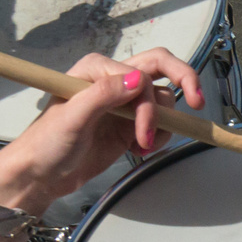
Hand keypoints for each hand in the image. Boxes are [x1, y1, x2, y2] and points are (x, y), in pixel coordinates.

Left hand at [0, 48, 205, 208]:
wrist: (41, 174)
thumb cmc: (46, 144)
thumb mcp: (72, 118)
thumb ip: (104, 95)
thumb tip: (137, 80)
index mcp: (97, 69)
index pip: (140, 71)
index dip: (148, 100)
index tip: (147, 129)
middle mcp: (113, 79)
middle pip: (162, 67)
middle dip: (184, 81)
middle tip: (199, 102)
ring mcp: (124, 102)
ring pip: (164, 99)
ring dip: (162, 124)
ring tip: (142, 147)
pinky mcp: (130, 123)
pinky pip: (161, 121)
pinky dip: (160, 136)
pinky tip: (139, 150)